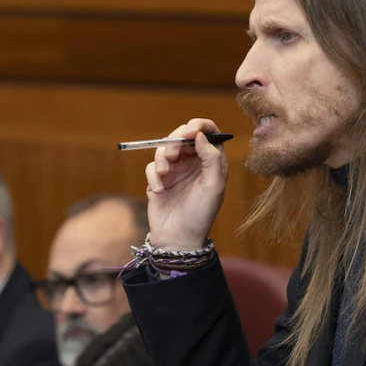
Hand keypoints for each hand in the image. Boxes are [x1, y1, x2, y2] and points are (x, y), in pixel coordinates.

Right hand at [145, 118, 228, 249]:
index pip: (208, 132)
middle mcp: (194, 162)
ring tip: (164, 175)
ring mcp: (176, 170)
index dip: (198, 126)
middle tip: (171, 154)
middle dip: (174, 142)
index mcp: (212, 161)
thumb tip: (200, 135)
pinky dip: (153, 176)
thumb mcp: (213, 187)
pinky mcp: (159, 179)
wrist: (178, 239)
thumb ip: (211, 158)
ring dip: (162, 158)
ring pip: (164, 148)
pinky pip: (152, 166)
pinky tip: (158, 191)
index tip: (189, 132)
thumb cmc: (201, 215)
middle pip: (182, 136)